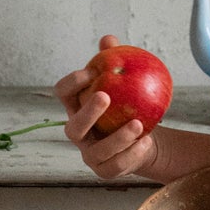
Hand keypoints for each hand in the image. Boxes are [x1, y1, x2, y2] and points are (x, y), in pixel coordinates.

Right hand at [54, 33, 158, 180]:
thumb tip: (108, 39)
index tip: (91, 71)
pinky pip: (116, 165)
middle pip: (73, 127)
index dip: (72, 82)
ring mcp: (89, 154)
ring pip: (97, 151)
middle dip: (87, 113)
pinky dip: (132, 154)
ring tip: (137, 124)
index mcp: (76, 108)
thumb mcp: (124, 84)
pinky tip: (146, 141)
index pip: (63, 94)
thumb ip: (114, 62)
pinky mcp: (105, 171)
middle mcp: (78, 133)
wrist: (143, 140)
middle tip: (106, 96)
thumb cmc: (128, 107)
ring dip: (117, 138)